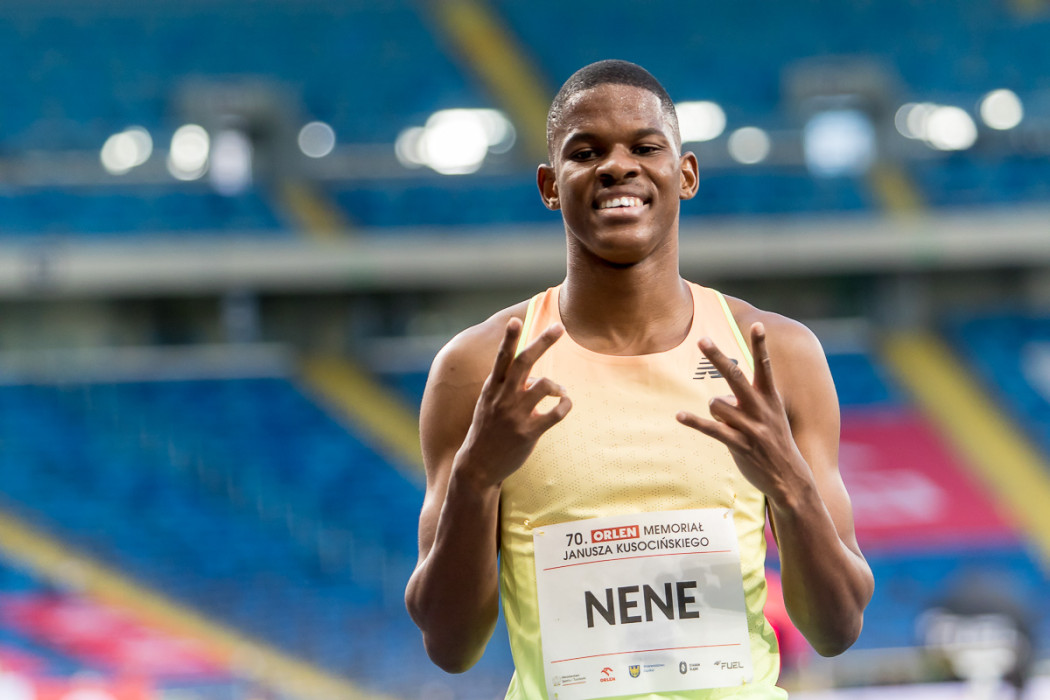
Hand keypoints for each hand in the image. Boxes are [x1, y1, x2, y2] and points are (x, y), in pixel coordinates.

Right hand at [458, 318, 571, 487]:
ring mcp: (515, 415)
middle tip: (560, 327)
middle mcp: (503, 398)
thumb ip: (506, 388)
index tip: (516, 320)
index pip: (502, 358)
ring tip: (560, 392)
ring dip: (558, 386)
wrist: (477, 466)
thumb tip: (530, 375)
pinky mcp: (528, 432)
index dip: (509, 338)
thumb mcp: (488, 404)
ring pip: (545, 385)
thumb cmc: (487, 431)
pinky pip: (556, 412)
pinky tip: (564, 405)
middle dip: (543, 342)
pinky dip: (565, 405)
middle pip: (525, 362)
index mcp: (492, 389)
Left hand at [676, 322, 806, 500]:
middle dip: (718, 357)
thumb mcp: (769, 416)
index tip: (758, 324)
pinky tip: (680, 416)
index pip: (764, 366)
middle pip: (735, 376)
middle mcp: (761, 409)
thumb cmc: (774, 442)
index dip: (760, 345)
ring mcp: (751, 427)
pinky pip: (712, 429)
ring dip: (715, 410)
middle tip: (701, 339)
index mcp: (770, 399)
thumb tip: (717, 398)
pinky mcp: (740, 445)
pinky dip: (694, 422)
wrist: (790, 478)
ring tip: (726, 422)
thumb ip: (747, 402)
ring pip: (717, 404)